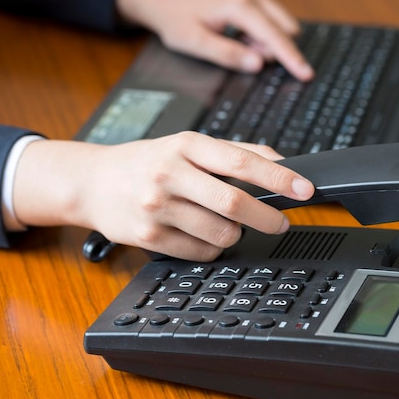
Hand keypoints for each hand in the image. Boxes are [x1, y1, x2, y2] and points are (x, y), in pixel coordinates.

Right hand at [12, 132, 314, 260]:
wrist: (93, 182)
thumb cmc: (148, 162)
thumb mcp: (187, 145)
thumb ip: (235, 152)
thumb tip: (283, 163)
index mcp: (186, 145)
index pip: (241, 162)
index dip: (279, 177)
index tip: (305, 189)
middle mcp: (170, 174)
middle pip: (234, 203)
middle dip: (267, 217)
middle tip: (281, 222)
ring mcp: (157, 208)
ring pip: (221, 233)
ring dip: (237, 234)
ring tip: (230, 224)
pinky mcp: (149, 237)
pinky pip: (201, 252)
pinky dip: (214, 247)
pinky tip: (205, 234)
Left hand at [116, 0, 313, 80]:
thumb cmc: (173, 17)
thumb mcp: (195, 42)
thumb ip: (228, 55)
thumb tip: (257, 65)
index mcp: (238, 5)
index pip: (275, 37)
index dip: (292, 58)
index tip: (307, 74)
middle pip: (282, 27)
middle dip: (272, 48)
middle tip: (244, 55)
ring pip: (276, 21)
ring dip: (264, 39)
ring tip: (234, 42)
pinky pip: (266, 15)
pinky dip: (258, 30)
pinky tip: (236, 34)